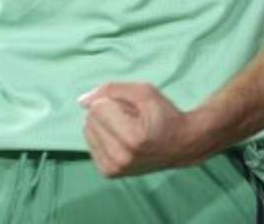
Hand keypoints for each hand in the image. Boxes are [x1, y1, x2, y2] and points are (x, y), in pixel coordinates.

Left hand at [79, 83, 207, 176]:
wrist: (181, 145)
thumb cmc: (164, 115)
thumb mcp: (143, 92)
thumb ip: (111, 90)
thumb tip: (81, 101)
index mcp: (133, 138)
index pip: (97, 108)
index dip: (113, 101)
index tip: (133, 109)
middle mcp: (121, 158)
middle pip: (91, 120)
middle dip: (107, 112)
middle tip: (132, 119)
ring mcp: (115, 169)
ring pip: (88, 131)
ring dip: (104, 125)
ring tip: (127, 129)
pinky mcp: (110, 173)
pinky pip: (91, 144)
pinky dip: (102, 137)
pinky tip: (120, 139)